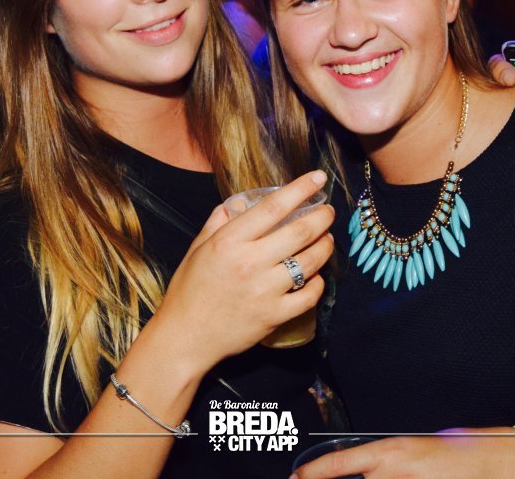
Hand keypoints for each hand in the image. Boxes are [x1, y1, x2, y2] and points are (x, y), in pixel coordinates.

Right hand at [151, 171, 333, 374]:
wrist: (185, 337)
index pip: (273, 207)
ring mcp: (264, 291)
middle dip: (322, 217)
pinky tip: (316, 275)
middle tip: (329, 212)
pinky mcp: (274, 316)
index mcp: (229, 242)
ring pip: (310, 262)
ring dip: (325, 246)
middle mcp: (249, 263)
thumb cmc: (189, 291)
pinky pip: (309, 295)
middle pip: (300, 232)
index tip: (318, 178)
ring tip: (327, 239)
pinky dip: (318, 282)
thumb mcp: (198, 248)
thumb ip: (219, 221)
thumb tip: (240, 203)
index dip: (301, 189)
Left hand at [291, 431, 514, 478]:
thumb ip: (384, 463)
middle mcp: (395, 470)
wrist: (494, 459)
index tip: (296, 478)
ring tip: (389, 477)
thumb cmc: (455, 450)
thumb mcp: (413, 450)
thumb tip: (361, 471)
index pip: (340, 463)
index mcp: (391, 451)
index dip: (314, 473)